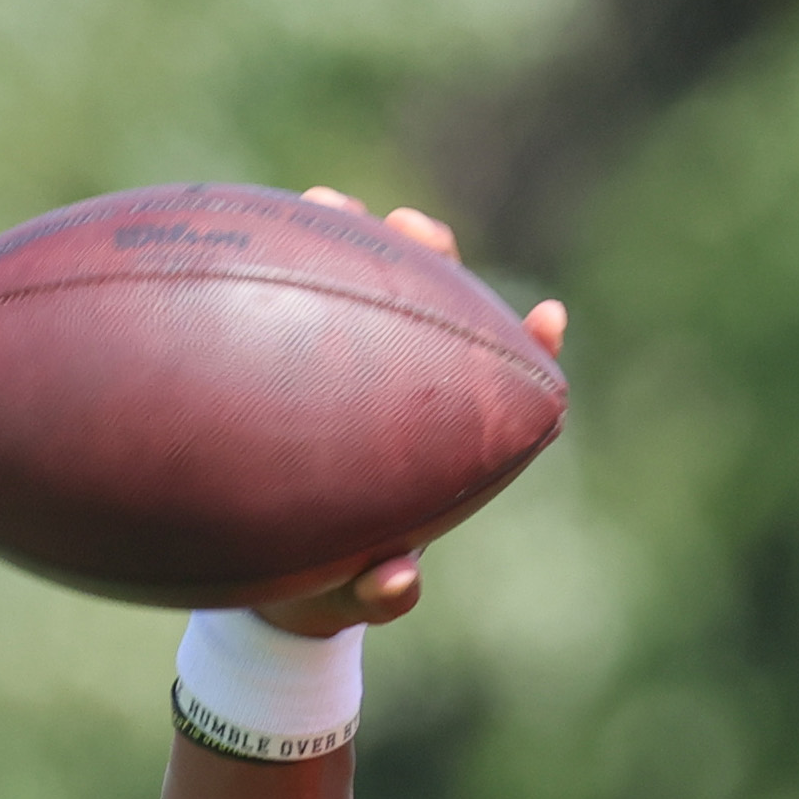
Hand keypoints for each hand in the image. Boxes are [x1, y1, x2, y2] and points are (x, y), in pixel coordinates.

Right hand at [256, 187, 568, 640]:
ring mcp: (346, 370)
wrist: (266, 583)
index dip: (530, 350)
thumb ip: (376, 595)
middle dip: (434, 263)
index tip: (548, 316)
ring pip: (362, 291)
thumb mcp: (350, 595)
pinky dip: (277, 263)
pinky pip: (285, 302)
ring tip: (330, 204)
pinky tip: (251, 227)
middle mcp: (405, 395)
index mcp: (445, 445)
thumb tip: (397, 581)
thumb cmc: (329, 585)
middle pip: (436, 314)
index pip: (503, 389)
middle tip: (414, 229)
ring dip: (354, 242)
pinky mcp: (288, 358)